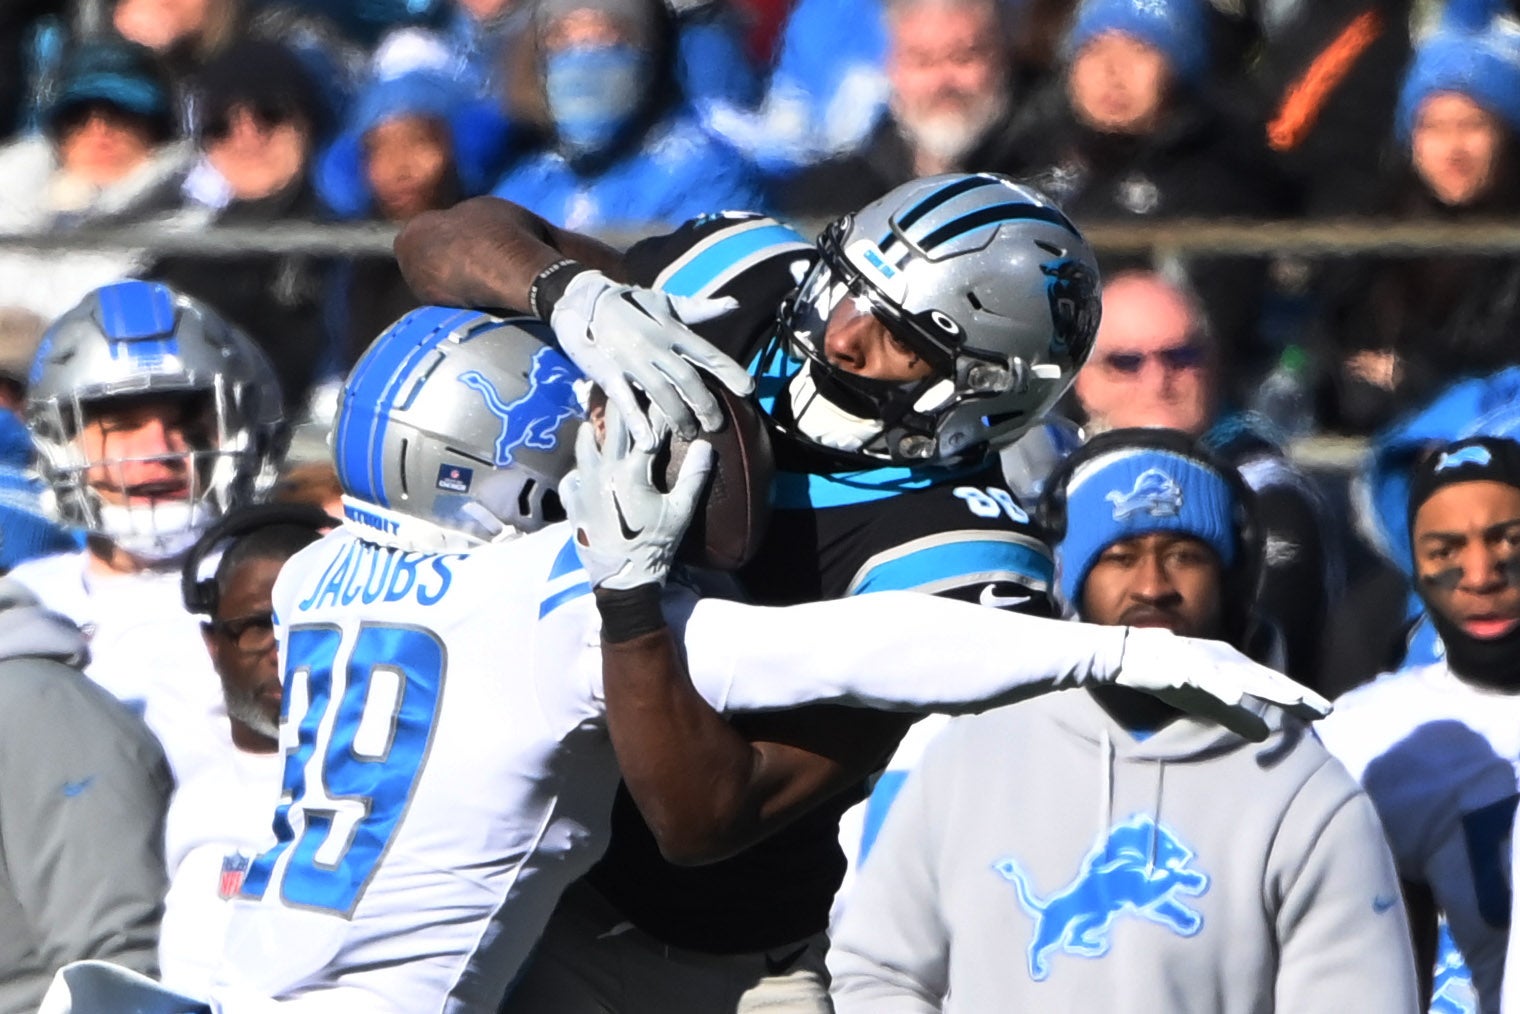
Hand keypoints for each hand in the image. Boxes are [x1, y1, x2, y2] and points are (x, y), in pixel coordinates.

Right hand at [550, 270, 751, 447]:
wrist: (585, 303)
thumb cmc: (632, 305)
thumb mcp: (667, 302)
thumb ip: (701, 309)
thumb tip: (735, 303)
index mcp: (672, 329)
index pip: (707, 353)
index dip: (730, 371)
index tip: (749, 389)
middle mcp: (655, 345)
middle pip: (688, 379)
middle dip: (706, 404)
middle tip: (718, 425)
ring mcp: (632, 361)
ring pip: (662, 393)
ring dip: (679, 417)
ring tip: (691, 434)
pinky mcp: (609, 373)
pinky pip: (625, 400)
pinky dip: (637, 421)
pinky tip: (649, 442)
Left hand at [559, 402, 713, 589]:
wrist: (621, 580)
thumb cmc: (654, 546)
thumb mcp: (679, 513)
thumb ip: (693, 477)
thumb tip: (706, 445)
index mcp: (631, 472)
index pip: (648, 429)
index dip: (658, 407)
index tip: (663, 387)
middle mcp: (603, 471)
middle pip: (611, 426)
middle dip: (621, 402)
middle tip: (625, 382)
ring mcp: (583, 484)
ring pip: (583, 443)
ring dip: (593, 426)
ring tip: (597, 413)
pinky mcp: (572, 501)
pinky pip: (571, 472)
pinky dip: (579, 462)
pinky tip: (585, 461)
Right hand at [1110, 627, 1331, 740]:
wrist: (1130, 657)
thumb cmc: (1172, 677)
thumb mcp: (1208, 702)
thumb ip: (1236, 716)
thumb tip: (1264, 735)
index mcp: (1233, 668)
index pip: (1272, 685)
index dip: (1299, 698)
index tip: (1326, 714)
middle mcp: (1224, 661)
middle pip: (1265, 680)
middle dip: (1293, 694)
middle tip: (1323, 710)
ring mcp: (1203, 662)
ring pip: (1239, 677)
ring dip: (1266, 687)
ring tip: (1293, 700)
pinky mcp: (1180, 666)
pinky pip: (1202, 677)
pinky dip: (1218, 685)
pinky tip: (1234, 696)